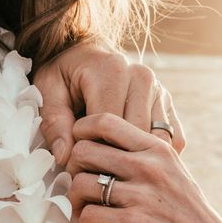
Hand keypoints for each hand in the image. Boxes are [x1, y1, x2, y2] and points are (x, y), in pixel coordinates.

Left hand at [33, 42, 185, 163]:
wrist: (85, 51)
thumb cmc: (63, 73)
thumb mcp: (47, 90)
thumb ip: (54, 122)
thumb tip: (66, 156)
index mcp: (113, 71)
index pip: (109, 125)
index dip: (92, 151)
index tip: (76, 164)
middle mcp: (142, 77)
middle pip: (136, 135)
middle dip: (115, 158)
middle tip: (93, 172)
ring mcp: (159, 89)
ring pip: (158, 140)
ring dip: (138, 159)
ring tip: (113, 168)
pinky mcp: (168, 101)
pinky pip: (174, 138)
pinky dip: (155, 154)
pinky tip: (134, 159)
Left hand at [66, 112, 221, 222]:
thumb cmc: (185, 215)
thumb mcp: (172, 172)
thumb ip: (144, 154)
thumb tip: (102, 139)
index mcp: (157, 148)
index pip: (104, 120)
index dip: (80, 131)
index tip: (79, 151)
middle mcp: (149, 166)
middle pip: (83, 150)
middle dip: (73, 170)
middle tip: (80, 188)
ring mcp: (140, 195)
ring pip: (80, 183)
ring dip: (75, 201)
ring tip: (86, 213)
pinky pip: (87, 215)